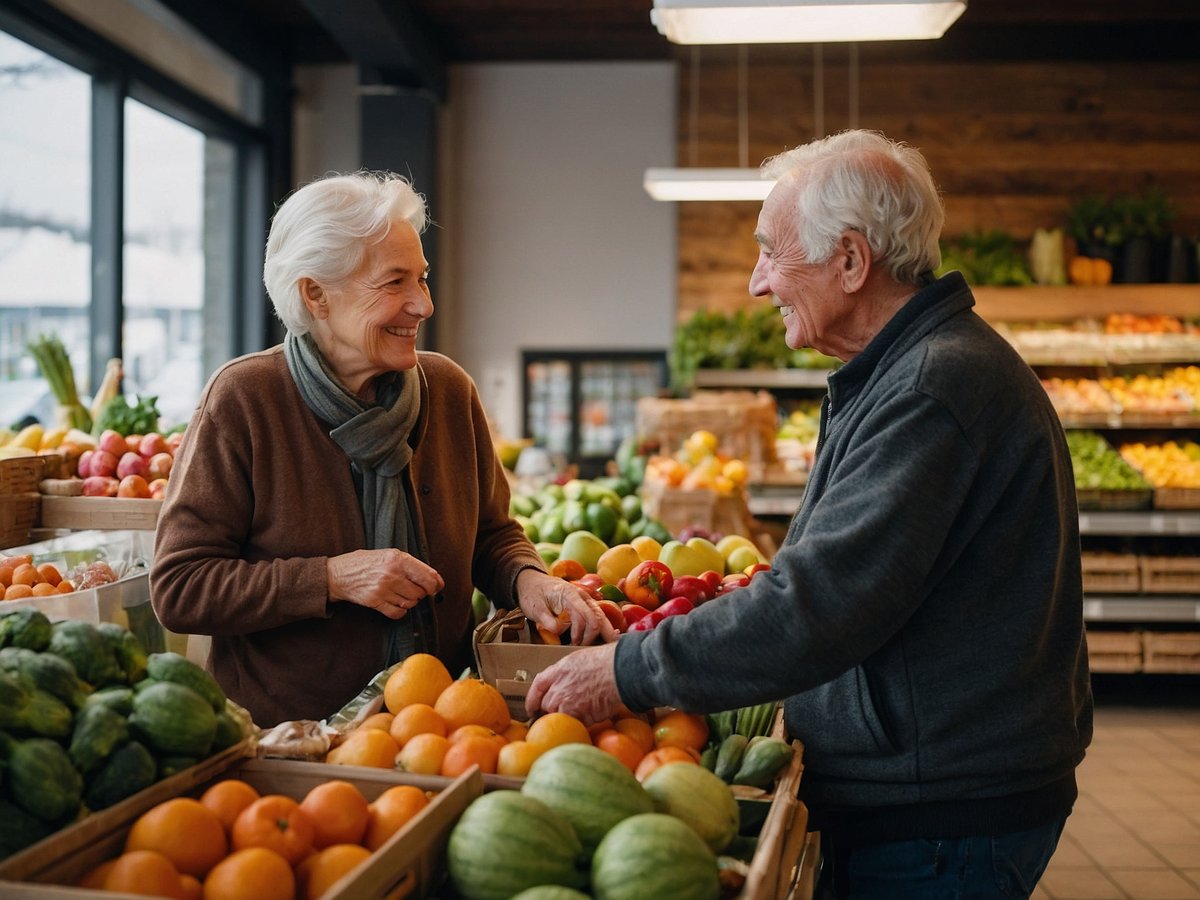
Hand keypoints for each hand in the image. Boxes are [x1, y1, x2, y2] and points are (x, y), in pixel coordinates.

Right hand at [326, 548, 444, 618]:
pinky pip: (398, 613)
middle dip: (420, 593)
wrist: (338, 574)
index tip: (436, 588)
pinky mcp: (375, 601)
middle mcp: (392, 573)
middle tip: (412, 589)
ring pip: (410, 603)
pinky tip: (395, 604)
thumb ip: (410, 564)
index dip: (436, 585)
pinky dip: (400, 612)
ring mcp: (383, 589)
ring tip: (400, 594)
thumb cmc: (365, 562)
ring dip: (409, 602)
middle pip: (420, 592)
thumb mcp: (388, 554)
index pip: (428, 576)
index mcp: (398, 559)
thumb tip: (434, 578)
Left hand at [516, 569, 616, 646]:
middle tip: (582, 651)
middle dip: (592, 637)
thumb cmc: (532, 594)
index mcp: (570, 595)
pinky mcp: (585, 606)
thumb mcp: (534, 607)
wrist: (532, 582)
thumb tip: (559, 631)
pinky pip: (598, 617)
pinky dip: (603, 629)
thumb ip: (546, 619)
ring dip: (603, 634)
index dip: (580, 633)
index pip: (584, 616)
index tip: (572, 645)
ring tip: (602, 650)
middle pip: (597, 618)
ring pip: (602, 618)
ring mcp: (586, 601)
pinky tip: (609, 638)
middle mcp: (582, 596)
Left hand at [525, 641, 621, 723]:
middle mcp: (557, 689)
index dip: (532, 700)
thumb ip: (565, 673)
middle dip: (555, 708)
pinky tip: (597, 710)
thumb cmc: (604, 662)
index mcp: (556, 672)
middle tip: (570, 706)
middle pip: (548, 705)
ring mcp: (566, 704)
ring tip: (588, 706)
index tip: (531, 709)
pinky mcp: (578, 717)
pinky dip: (586, 720)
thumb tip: (563, 683)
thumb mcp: (578, 660)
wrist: (617, 671)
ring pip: (562, 716)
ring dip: (571, 715)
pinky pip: (578, 723)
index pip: (537, 687)